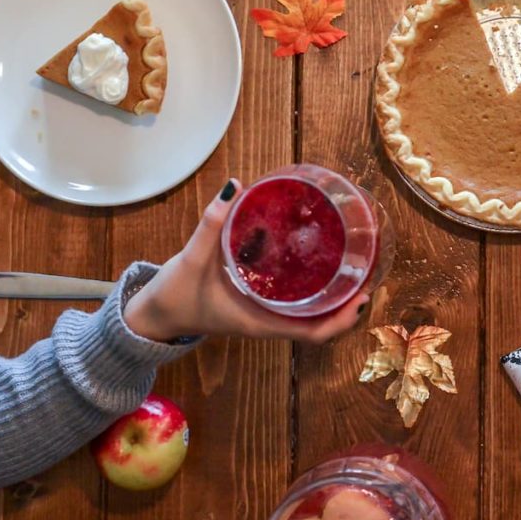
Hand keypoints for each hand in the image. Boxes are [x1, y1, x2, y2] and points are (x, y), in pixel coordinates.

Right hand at [123, 180, 367, 343]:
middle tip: (367, 271)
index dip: (343, 319)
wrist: (154, 316)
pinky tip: (318, 261)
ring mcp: (265, 315)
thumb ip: (212, 224)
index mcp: (261, 322)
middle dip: (348, 303)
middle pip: (322, 322)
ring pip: (311, 313)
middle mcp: (269, 322)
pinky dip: (312, 288)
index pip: (314, 333)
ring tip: (353, 264)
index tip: (362, 296)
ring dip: (334, 296)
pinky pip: (295, 301)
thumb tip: (233, 186)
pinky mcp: (258, 304)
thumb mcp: (192, 260)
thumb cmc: (174, 295)